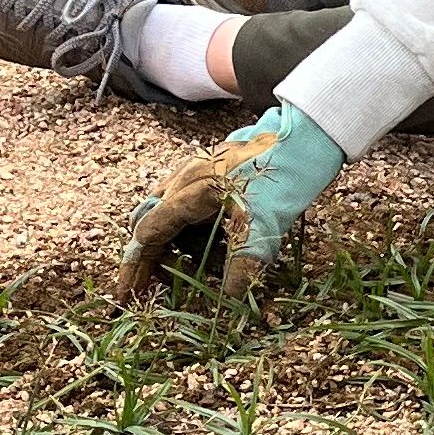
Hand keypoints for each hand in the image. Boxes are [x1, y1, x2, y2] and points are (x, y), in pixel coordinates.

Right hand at [117, 101, 345, 302]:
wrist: (308, 133)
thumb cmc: (285, 175)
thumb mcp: (265, 226)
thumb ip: (243, 265)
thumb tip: (229, 300)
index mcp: (188, 192)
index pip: (148, 237)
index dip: (135, 271)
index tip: (125, 299)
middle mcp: (183, 180)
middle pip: (151, 226)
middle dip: (153, 261)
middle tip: (159, 292)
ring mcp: (197, 173)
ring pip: (172, 218)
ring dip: (181, 249)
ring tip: (207, 271)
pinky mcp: (214, 172)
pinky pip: (192, 208)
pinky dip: (198, 234)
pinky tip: (223, 246)